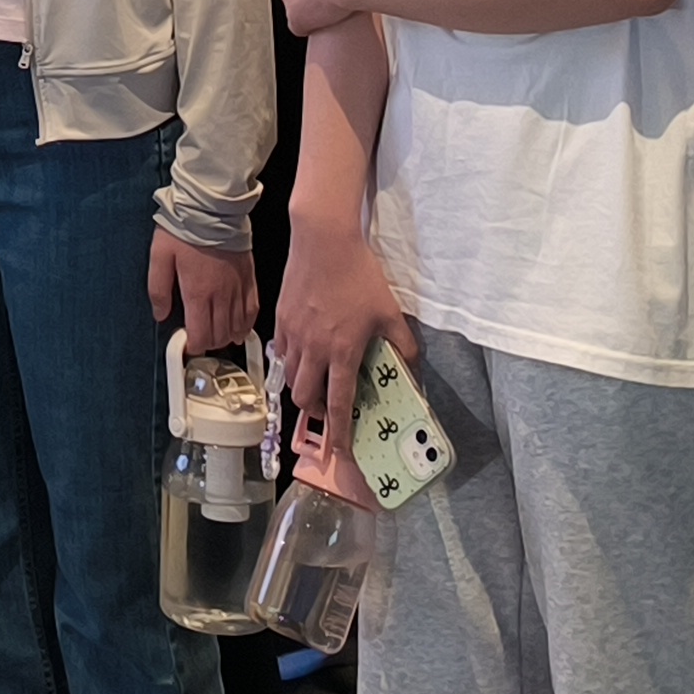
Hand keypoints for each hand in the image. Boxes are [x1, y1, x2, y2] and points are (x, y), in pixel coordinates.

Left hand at [148, 228, 257, 351]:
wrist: (213, 207)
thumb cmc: (184, 229)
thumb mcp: (159, 256)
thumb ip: (158, 290)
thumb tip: (160, 314)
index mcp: (198, 293)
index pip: (201, 335)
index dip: (194, 346)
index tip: (188, 345)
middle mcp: (221, 295)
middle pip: (219, 335)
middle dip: (208, 343)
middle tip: (199, 339)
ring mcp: (238, 288)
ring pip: (237, 327)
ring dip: (226, 337)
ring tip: (216, 336)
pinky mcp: (249, 279)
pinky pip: (252, 310)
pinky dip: (246, 324)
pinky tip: (240, 329)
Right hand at [272, 207, 416, 433]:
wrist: (323, 242)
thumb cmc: (359, 276)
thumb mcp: (389, 312)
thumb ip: (403, 345)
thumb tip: (412, 369)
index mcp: (342, 352)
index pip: (338, 403)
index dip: (339, 432)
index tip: (341, 451)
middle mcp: (314, 349)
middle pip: (304, 398)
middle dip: (316, 412)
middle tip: (329, 409)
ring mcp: (293, 335)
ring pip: (290, 377)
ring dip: (304, 388)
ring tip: (318, 381)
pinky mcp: (280, 320)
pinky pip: (282, 353)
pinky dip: (292, 362)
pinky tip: (305, 353)